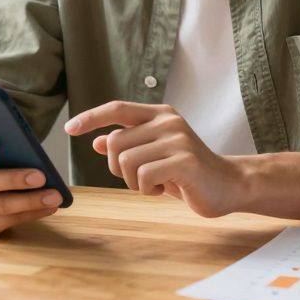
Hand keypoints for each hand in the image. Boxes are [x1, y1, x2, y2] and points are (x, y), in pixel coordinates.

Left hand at [64, 101, 244, 217]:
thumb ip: (129, 146)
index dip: (91, 118)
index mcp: (159, 114)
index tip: (70, 129)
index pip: (117, 109)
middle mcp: (167, 121)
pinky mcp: (184, 160)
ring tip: (157, 183)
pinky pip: (144, 176)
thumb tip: (98, 141)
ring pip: (126, 162)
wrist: (229, 185)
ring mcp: (177, 139)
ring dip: (134, 182)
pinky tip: (166, 189)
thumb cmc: (188, 172)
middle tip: (140, 178)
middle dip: (118, 168)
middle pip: (115, 142)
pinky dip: (147, 189)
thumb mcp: (154, 156)